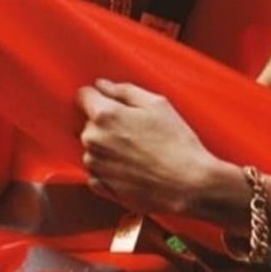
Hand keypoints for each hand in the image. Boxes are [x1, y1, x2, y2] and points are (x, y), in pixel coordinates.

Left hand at [77, 78, 220, 216]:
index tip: (113, 103)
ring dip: (108, 146)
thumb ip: (124, 90)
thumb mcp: (157, 104)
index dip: (99, 96)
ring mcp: (94, 165)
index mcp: (105, 115)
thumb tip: (102, 85)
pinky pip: (96, 170)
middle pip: (89, 122)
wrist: (187, 184)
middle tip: (136, 131)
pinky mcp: (100, 186)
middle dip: (106, 123)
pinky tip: (132, 168)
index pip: (83, 95)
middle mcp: (92, 139)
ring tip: (138, 152)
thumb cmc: (176, 142)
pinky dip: (109, 168)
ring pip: (93, 147)